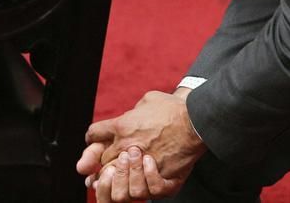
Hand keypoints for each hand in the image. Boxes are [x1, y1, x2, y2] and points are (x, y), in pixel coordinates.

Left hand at [77, 90, 206, 199]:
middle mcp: (127, 146)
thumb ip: (133, 110)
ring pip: (116, 181)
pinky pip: (141, 190)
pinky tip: (143, 180)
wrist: (196, 121)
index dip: (93, 139)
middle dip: (100, 163)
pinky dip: (140, 186)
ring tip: (121, 177)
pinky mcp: (158, 177)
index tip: (97, 142)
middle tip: (105, 166)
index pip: (93, 135)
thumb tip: (130, 115)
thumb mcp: (147, 99)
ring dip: (116, 179)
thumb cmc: (173, 108)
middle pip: (100, 160)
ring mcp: (141, 164)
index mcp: (121, 126)